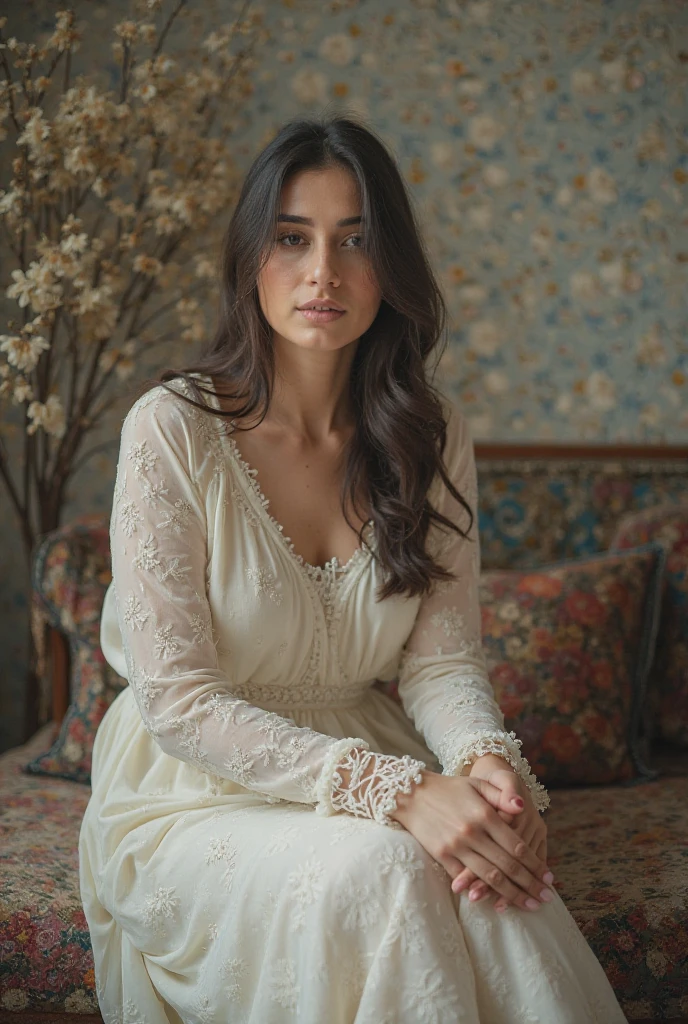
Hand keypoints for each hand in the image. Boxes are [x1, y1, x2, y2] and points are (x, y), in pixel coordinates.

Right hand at [390, 769, 552, 912]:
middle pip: (507, 866)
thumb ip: (502, 796)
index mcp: (485, 814)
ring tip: (528, 905)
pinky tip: (495, 900)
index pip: (517, 846)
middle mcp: (472, 832)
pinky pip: (465, 879)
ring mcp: (456, 846)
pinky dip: (481, 891)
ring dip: (512, 895)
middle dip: (530, 885)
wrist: (411, 793)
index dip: (535, 865)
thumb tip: (524, 807)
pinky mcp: (441, 856)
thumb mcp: (477, 785)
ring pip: (489, 877)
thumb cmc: (449, 788)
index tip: (549, 878)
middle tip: (546, 899)